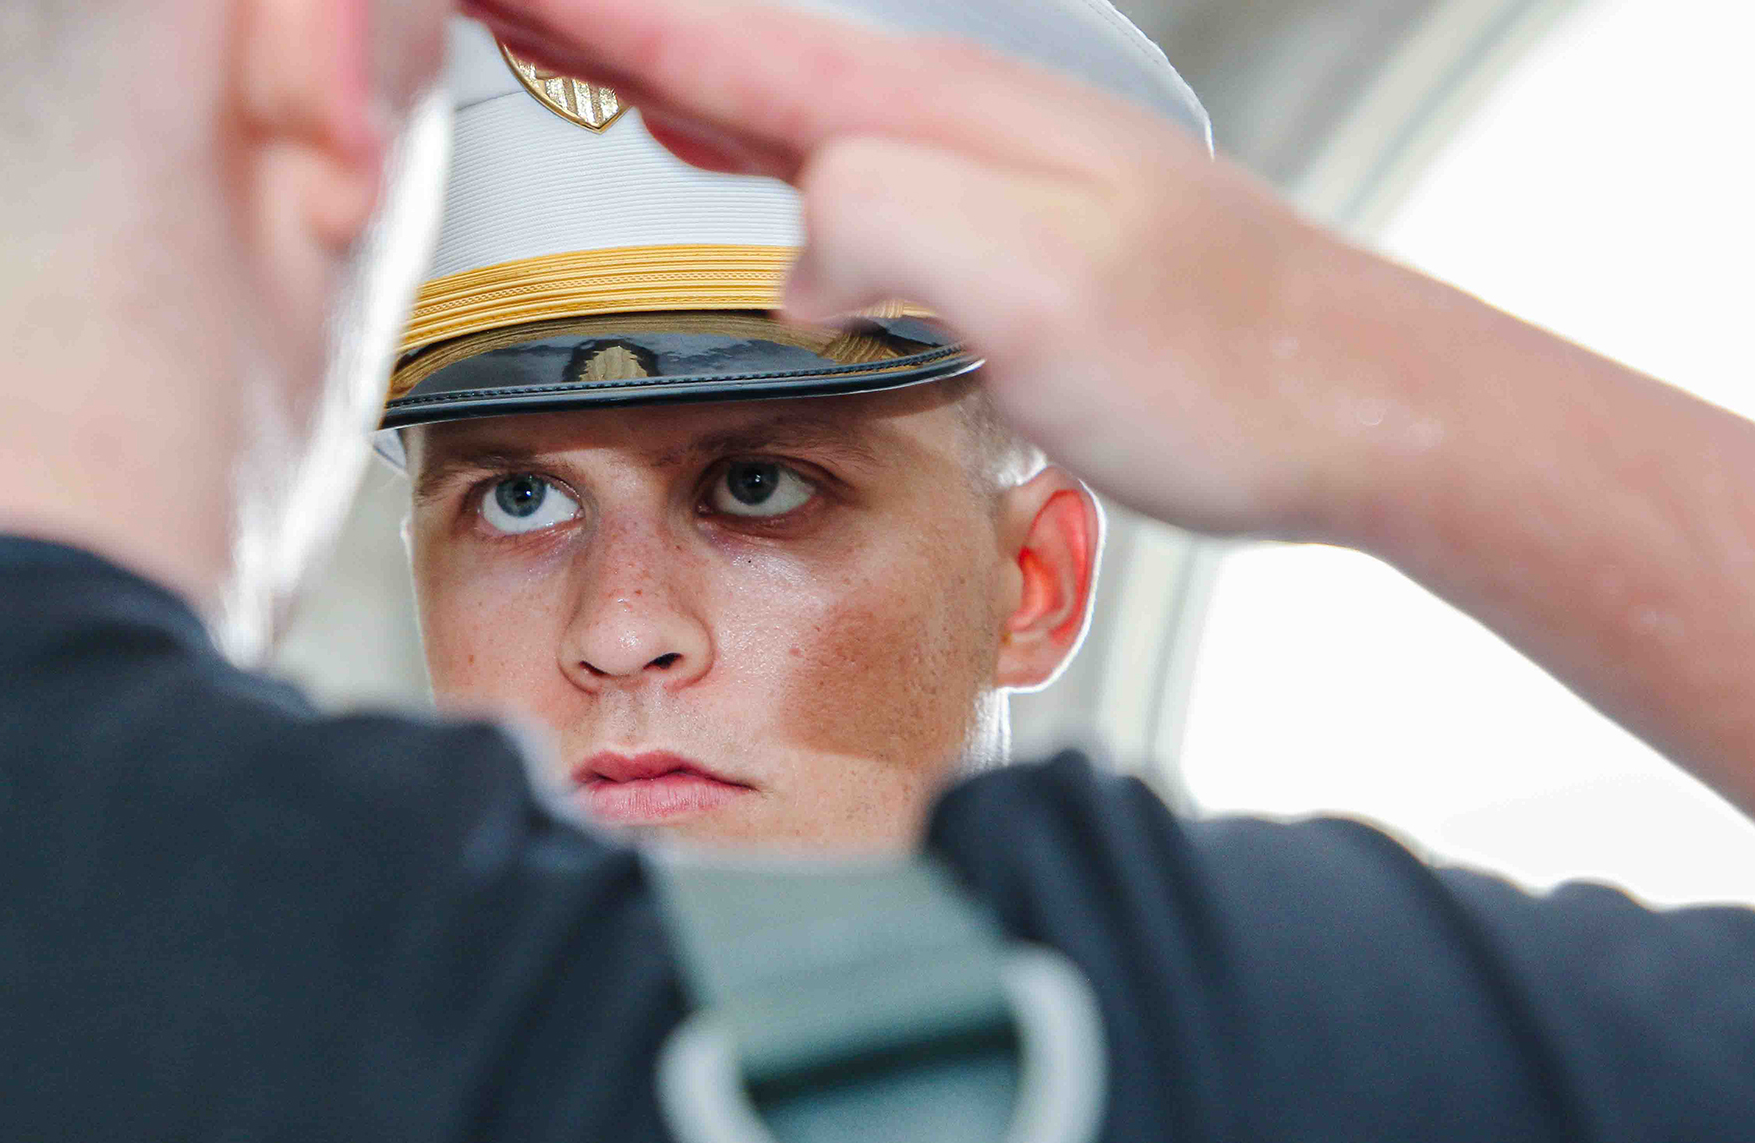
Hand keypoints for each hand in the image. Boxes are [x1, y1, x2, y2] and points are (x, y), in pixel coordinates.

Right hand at [463, 0, 1441, 542]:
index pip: (715, 41)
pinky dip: (743, 137)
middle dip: (594, 21)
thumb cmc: (1227, 363)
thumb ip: (882, 224)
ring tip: (566, 44)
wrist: (1353, 400)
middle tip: (490, 3)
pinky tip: (731, 149)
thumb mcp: (1037, 292)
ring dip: (657, 67)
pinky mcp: (994, 227)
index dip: (583, 11)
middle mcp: (947, 119)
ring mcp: (973, 167)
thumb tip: (793, 247)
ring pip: (773, 95)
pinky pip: (829, 159)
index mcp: (934, 116)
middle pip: (727, 47)